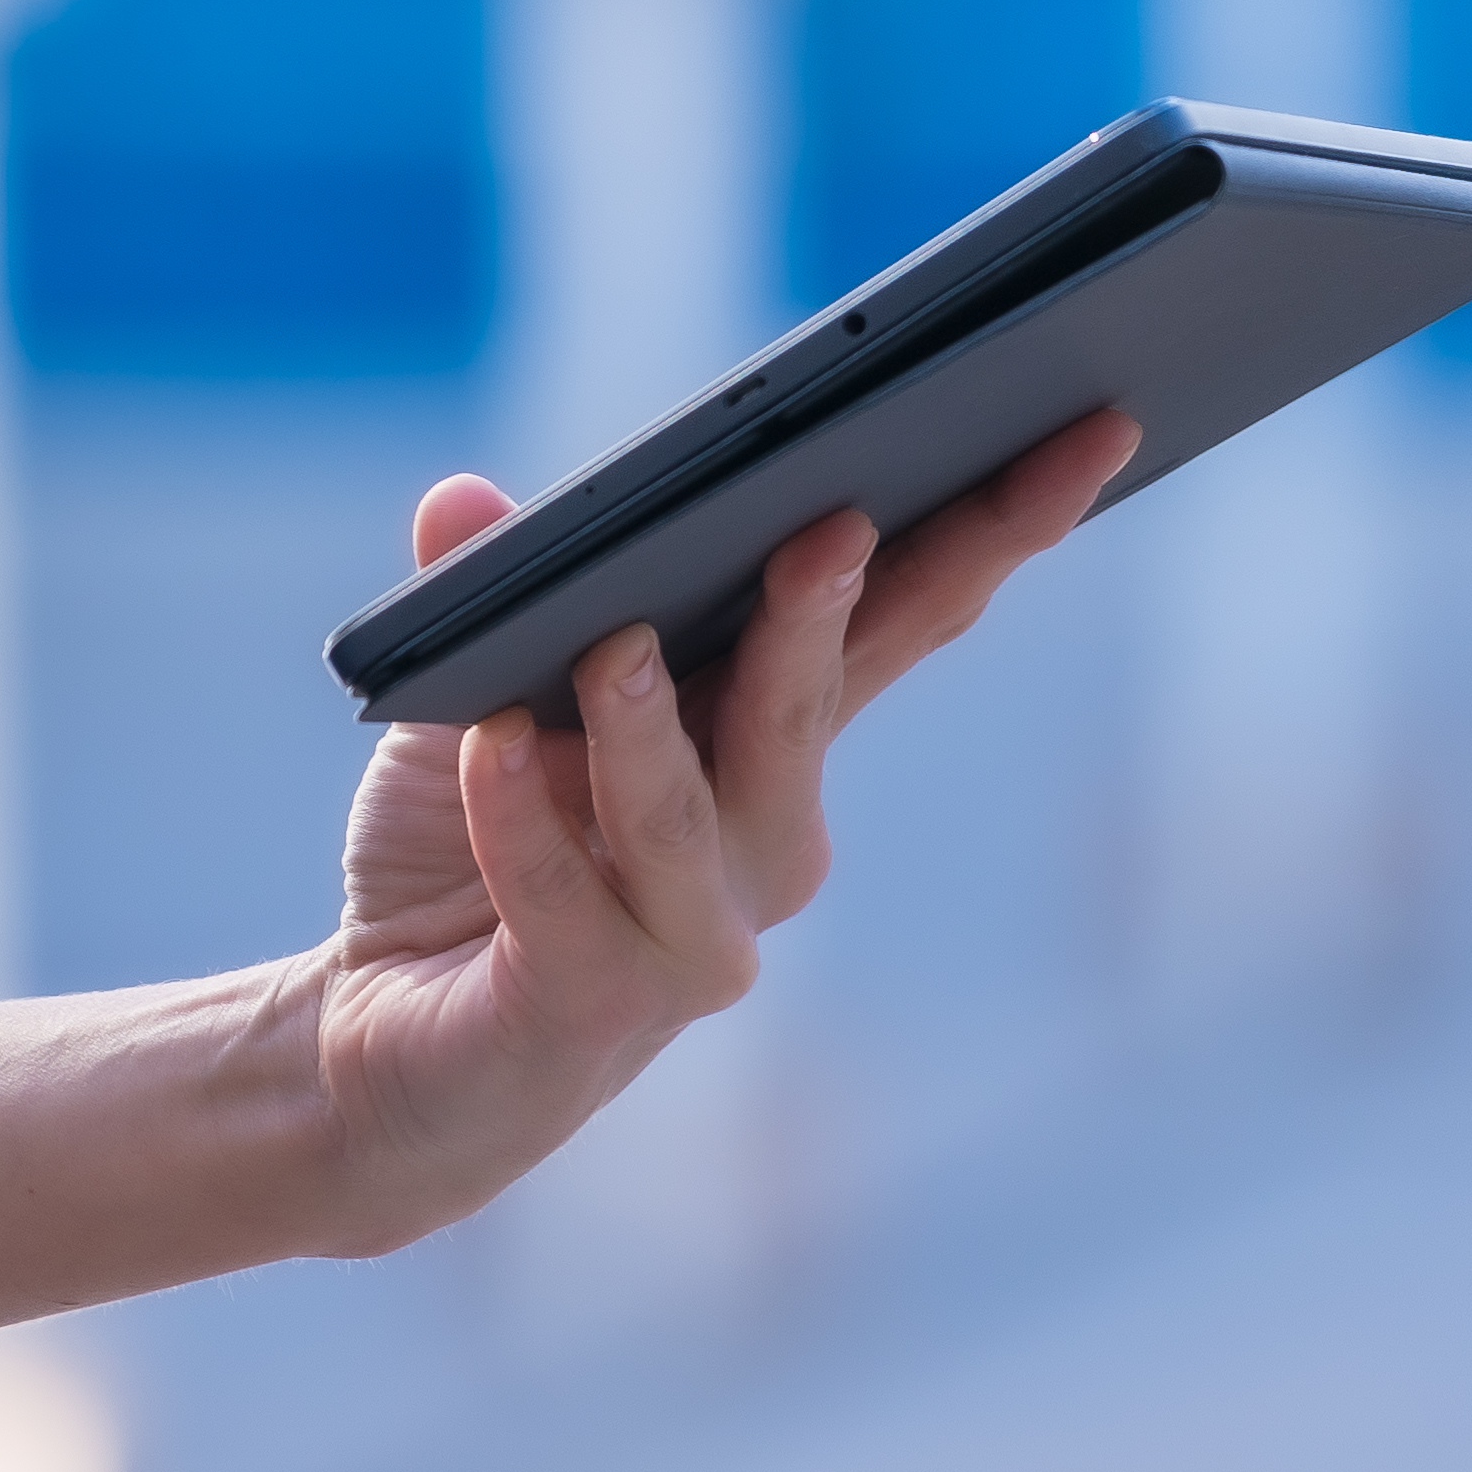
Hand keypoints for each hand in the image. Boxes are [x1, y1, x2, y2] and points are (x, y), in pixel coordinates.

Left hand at [300, 411, 1135, 1244]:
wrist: (385, 1046)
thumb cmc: (467, 849)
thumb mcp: (477, 692)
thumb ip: (494, 595)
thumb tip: (461, 498)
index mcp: (769, 734)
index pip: (903, 612)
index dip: (997, 522)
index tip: (1086, 426)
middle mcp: (762, 839)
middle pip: (816, 704)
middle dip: (832, 610)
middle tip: (833, 522)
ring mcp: (694, 933)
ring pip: (693, 816)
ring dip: (650, 725)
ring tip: (611, 646)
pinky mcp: (594, 1004)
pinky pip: (565, 899)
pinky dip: (522, 821)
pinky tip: (487, 750)